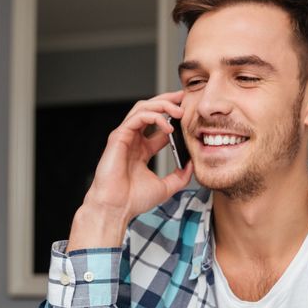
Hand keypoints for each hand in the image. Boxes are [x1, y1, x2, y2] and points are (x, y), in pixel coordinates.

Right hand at [67, 91, 193, 250]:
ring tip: (179, 110)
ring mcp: (125, 137)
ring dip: (162, 105)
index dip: (174, 117)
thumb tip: (192, 165)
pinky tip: (167, 126)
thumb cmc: (133, 200)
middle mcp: (133, 140)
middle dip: (167, 101)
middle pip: (150, 110)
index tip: (189, 113)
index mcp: (142, 150)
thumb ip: (179, 176)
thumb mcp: (165, 187)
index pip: (158, 126)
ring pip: (143, 108)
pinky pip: (137, 118)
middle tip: (184, 98)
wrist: (116, 208)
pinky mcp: (118, 137)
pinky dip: (154, 117)